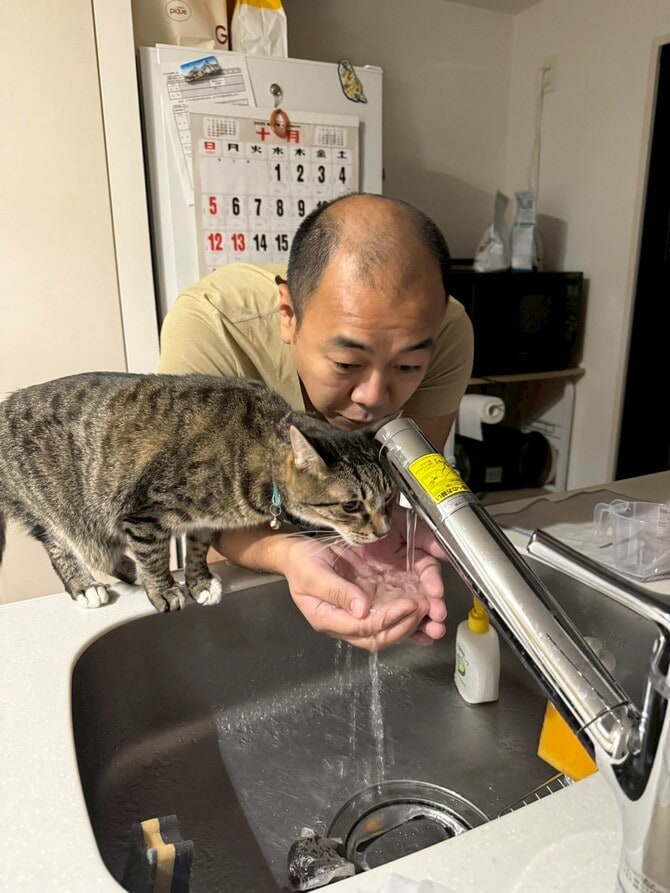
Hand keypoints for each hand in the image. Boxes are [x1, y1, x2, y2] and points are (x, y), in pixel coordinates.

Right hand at [282, 512, 446, 650]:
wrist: (298, 553)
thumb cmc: (301, 563)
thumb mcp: (313, 573)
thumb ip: (336, 591)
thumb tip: (362, 609)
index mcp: (328, 618)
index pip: (363, 628)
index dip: (387, 620)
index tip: (407, 605)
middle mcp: (346, 622)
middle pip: (379, 636)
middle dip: (405, 626)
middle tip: (425, 609)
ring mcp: (359, 614)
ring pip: (389, 631)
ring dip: (413, 627)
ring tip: (433, 616)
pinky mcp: (369, 604)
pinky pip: (392, 617)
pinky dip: (410, 619)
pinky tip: (427, 616)